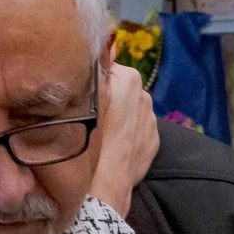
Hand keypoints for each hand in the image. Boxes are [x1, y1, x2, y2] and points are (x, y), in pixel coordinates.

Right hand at [87, 60, 157, 216]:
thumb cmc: (86, 141)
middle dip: (106, 99)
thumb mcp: (83, 99)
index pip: (104, 68)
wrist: (105, 185)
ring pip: (127, 109)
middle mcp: (144, 93)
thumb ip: (94, 70)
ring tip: (100, 136)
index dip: (88, 82)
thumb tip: (100, 47)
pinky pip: (136, 129)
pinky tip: (113, 147)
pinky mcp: (154, 139)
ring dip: (116, 117)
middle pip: (117, 88)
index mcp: (128, 77)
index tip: (78, 96)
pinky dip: (126, 136)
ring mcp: (151, 118)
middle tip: (87, 118)